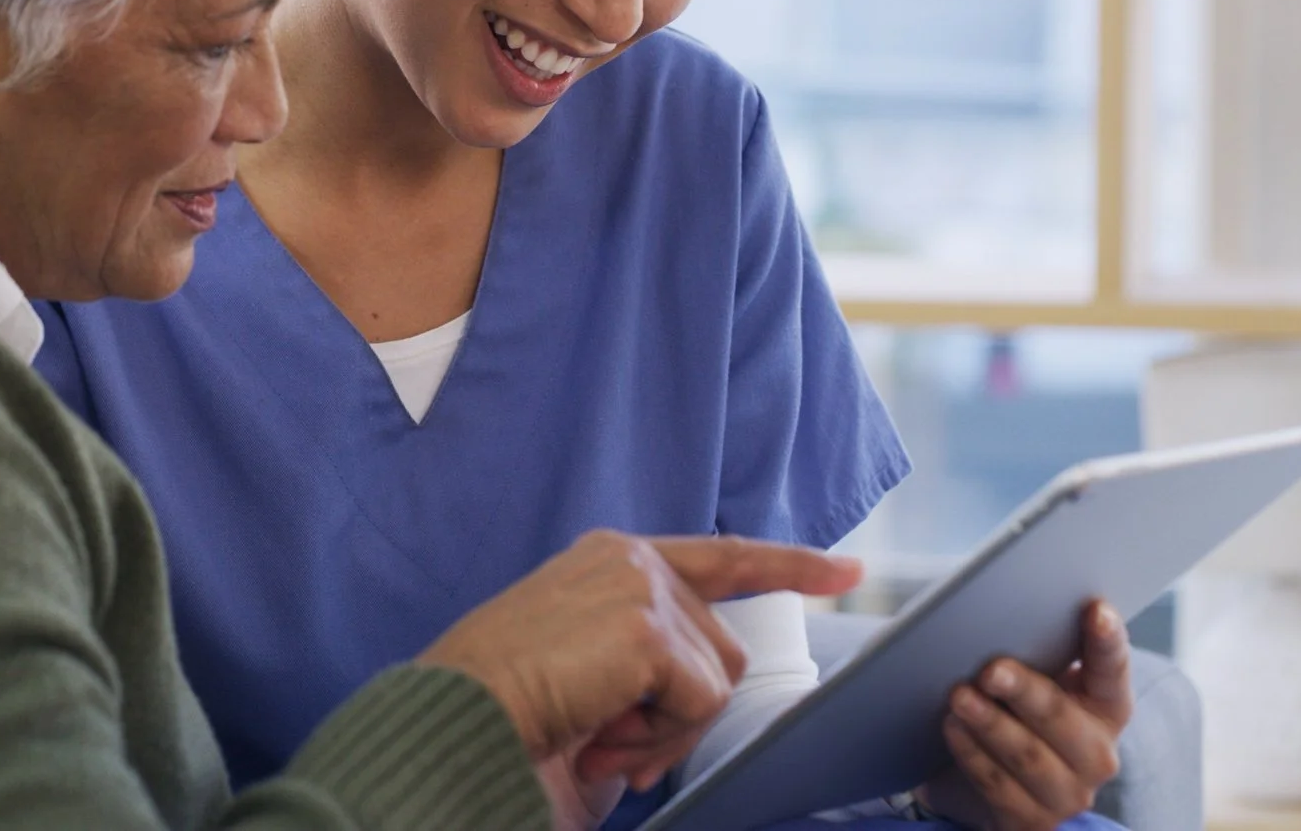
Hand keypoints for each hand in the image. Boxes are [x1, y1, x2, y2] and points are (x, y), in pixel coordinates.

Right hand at [418, 531, 861, 827]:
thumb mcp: (590, 670)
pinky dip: (657, 736)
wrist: (457, 716)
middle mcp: (630, 558)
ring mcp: (640, 585)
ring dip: (666, 731)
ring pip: (717, 681)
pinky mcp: (646, 625)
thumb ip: (649, 667)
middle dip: (681, 715)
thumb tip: (698, 702)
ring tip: (601, 736)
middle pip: (722, 650)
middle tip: (614, 742)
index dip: (788, 565)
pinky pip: (698, 703)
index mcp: (612, 561)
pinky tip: (602, 731)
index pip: (720, 558)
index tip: (843, 571)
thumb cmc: (502, 705)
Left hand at [922, 600, 1134, 830]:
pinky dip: (972, 754)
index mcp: (1106, 706)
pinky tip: (951, 728)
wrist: (987, 781)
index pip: (1112, 669)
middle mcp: (1097, 754)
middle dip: (1025, 691)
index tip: (1096, 609)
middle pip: (1061, 717)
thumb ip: (1033, 652)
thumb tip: (998, 614)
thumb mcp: (1032, 681)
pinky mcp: (1032, 821)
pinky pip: (998, 785)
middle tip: (991, 669)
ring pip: (1027, 755)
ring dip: (990, 724)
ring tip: (959, 697)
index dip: (1107, 640)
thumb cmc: (1013, 712)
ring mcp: (1068, 793)